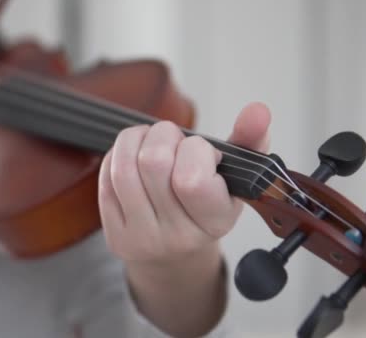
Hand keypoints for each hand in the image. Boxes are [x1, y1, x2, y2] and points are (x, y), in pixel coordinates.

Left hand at [98, 102, 270, 265]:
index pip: (193, 179)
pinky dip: (117, 156)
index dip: (194, 150)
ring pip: (124, 169)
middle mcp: (177, 236)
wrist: (176, 254)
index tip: (202, 150)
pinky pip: (106, 179)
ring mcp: (142, 238)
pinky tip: (132, 156)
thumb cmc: (206, 206)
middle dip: (162, 135)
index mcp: (214, 222)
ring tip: (150, 140)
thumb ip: (249, 141)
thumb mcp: (236, 178)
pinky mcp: (115, 235)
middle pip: (153, 164)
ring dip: (135, 139)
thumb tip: (258, 110)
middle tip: (172, 138)